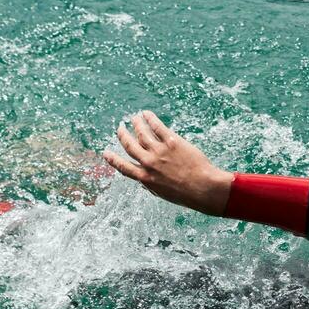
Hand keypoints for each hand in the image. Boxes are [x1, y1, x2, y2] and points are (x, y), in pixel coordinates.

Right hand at [103, 111, 233, 215]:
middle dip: (123, 136)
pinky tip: (146, 114)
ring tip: (133, 118)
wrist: (203, 187)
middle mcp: (149, 163)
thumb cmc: (187, 194)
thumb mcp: (164, 194)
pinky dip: (150, 119)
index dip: (113, 160)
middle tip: (119, 129)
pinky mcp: (171, 142)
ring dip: (136, 124)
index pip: (124, 167)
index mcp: (146, 178)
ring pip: (142, 133)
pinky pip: (157, 127)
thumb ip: (152, 184)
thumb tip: (144, 178)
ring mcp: (159, 151)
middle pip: (130, 146)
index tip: (106, 153)